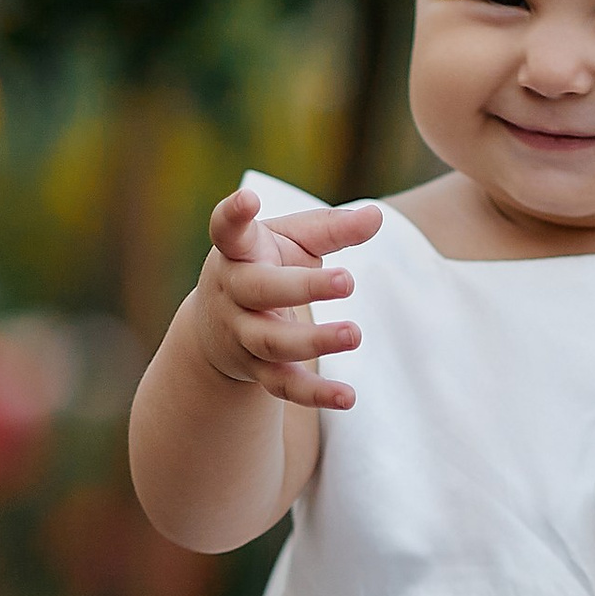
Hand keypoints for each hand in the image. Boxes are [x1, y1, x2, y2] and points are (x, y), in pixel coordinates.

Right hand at [192, 190, 381, 409]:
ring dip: (313, 341)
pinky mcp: (256, 369)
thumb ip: (331, 229)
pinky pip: (284, 385)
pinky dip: (315, 394)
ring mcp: (241, 333)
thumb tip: (377, 216)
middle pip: (261, 290)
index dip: (233, 215)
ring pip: (272, 342)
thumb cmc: (265, 266)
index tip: (248, 199)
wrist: (217, 328)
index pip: (227, 230)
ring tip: (354, 334)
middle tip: (347, 281)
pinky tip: (348, 396)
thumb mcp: (291, 241)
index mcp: (237, 252)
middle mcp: (231, 292)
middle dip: (303, 287)